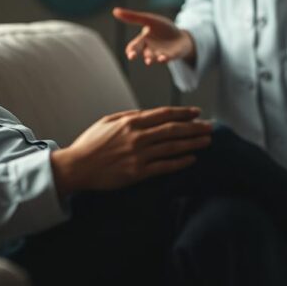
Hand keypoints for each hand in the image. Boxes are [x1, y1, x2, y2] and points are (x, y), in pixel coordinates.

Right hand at [50, 106, 211, 197]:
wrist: (77, 167)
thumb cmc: (90, 143)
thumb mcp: (108, 121)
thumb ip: (129, 115)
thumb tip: (148, 113)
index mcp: (130, 122)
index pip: (164, 114)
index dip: (183, 113)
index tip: (197, 113)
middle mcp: (137, 137)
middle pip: (173, 130)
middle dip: (194, 127)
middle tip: (210, 127)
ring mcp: (138, 155)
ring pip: (172, 147)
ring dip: (192, 144)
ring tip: (206, 141)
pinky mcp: (137, 173)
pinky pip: (164, 167)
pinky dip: (180, 163)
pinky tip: (192, 159)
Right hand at [112, 7, 195, 65]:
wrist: (180, 36)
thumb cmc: (162, 28)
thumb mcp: (148, 20)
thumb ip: (133, 17)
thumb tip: (114, 11)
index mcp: (143, 41)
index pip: (133, 47)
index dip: (130, 50)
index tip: (128, 52)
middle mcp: (150, 49)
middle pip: (142, 52)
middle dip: (137, 54)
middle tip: (132, 56)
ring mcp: (161, 53)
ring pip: (154, 57)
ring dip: (151, 58)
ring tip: (148, 60)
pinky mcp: (172, 55)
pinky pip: (167, 58)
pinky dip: (164, 59)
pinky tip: (162, 58)